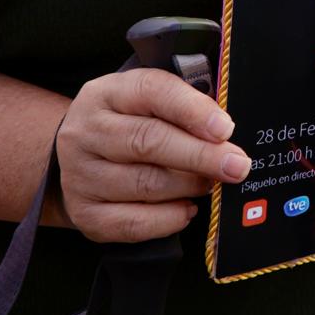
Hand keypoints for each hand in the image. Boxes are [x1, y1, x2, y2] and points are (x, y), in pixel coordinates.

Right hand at [55, 68, 248, 242]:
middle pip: (148, 141)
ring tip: (211, 183)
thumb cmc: (129, 123)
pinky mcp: (84, 213)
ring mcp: (80, 175)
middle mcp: (87, 132)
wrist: (77, 157)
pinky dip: (168, 219)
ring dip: (189, 186)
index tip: (225, 129)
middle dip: (201, 155)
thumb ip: (184, 107)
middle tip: (237, 165)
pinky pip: (132, 223)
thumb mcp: (148, 101)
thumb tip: (225, 132)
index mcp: (108, 93)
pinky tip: (187, 209)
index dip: (192, 110)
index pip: (152, 92)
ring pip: (145, 184)